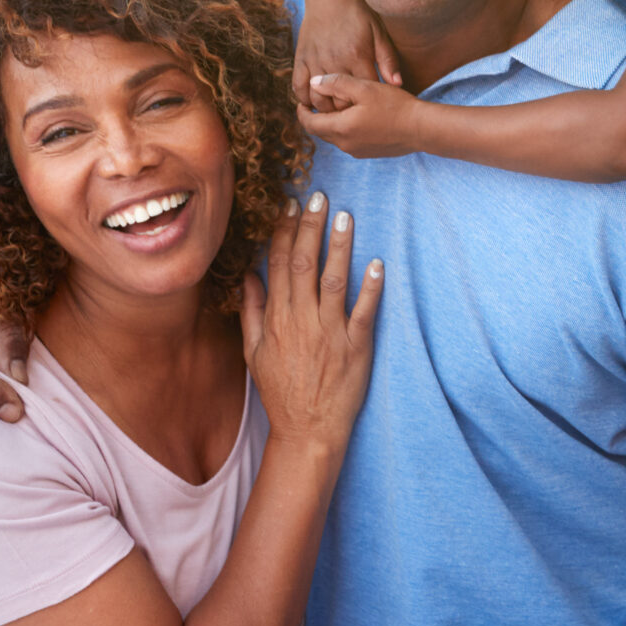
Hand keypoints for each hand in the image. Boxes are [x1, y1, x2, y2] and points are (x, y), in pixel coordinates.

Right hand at [239, 194, 381, 452]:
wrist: (307, 430)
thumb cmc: (282, 392)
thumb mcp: (254, 353)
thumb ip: (251, 312)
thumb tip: (248, 276)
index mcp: (276, 319)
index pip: (278, 264)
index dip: (284, 232)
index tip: (290, 205)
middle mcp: (301, 321)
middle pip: (304, 264)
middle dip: (311, 227)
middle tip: (318, 195)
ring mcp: (330, 333)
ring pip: (333, 281)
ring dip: (339, 247)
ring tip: (344, 216)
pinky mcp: (356, 347)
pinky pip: (364, 313)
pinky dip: (371, 288)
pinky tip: (376, 264)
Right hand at [292, 0, 400, 110]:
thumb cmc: (359, 14)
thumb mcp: (379, 33)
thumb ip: (388, 60)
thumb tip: (397, 85)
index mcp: (357, 57)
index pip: (364, 95)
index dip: (369, 106)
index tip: (373, 108)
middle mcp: (335, 61)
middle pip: (340, 103)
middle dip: (348, 113)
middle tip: (355, 116)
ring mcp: (315, 60)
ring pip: (318, 99)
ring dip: (327, 110)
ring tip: (336, 113)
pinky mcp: (301, 57)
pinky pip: (298, 86)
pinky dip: (305, 99)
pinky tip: (314, 102)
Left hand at [298, 74, 425, 158]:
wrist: (422, 129)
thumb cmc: (395, 107)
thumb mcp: (365, 88)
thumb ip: (336, 83)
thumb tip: (314, 82)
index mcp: (340, 128)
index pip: (309, 123)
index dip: (301, 111)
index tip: (302, 101)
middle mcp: (345, 144)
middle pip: (320, 131)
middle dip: (315, 117)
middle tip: (317, 102)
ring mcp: (357, 151)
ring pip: (334, 137)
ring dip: (331, 123)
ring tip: (339, 106)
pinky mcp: (368, 153)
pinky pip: (348, 141)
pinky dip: (345, 130)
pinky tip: (358, 117)